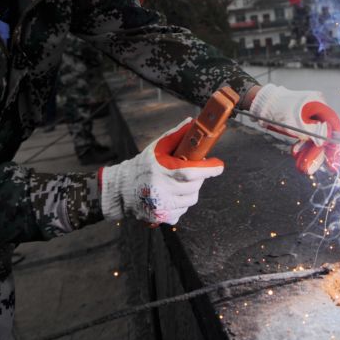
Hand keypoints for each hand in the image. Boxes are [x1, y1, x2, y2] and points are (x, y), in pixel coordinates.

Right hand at [98, 119, 223, 224]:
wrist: (121, 189)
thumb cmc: (142, 165)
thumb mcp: (156, 148)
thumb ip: (175, 136)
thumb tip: (192, 122)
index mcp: (161, 170)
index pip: (190, 171)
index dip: (208, 169)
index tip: (219, 165)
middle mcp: (161, 190)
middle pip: (194, 186)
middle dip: (198, 178)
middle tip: (191, 171)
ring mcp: (161, 206)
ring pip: (191, 200)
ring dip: (189, 191)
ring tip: (177, 184)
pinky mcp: (160, 218)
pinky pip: (182, 211)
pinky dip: (180, 204)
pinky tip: (169, 196)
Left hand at [249, 84, 339, 174]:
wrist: (262, 104)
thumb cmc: (278, 109)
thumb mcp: (296, 124)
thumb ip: (312, 134)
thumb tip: (324, 145)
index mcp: (318, 103)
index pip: (333, 124)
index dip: (334, 142)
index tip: (334, 157)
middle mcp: (315, 108)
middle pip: (324, 131)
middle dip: (320, 150)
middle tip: (321, 165)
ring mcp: (307, 114)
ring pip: (314, 135)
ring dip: (309, 150)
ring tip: (304, 164)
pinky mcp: (300, 120)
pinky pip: (306, 134)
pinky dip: (303, 145)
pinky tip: (297, 154)